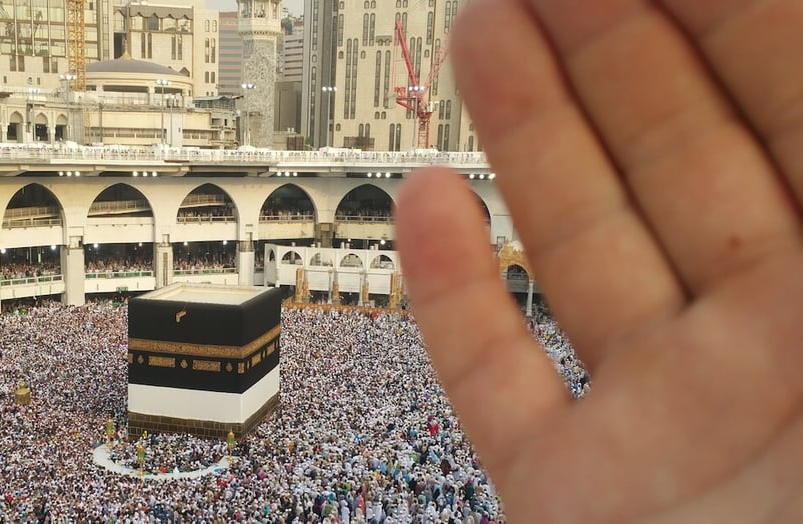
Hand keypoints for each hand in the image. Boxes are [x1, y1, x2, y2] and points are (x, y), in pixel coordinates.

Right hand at [396, 0, 802, 521]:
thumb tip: (789, 39)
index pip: (788, 111)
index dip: (716, 18)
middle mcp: (765, 353)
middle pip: (673, 163)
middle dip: (604, 46)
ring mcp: (662, 419)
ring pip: (577, 248)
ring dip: (525, 132)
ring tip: (484, 32)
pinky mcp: (575, 488)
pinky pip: (497, 376)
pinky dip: (452, 291)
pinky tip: (428, 205)